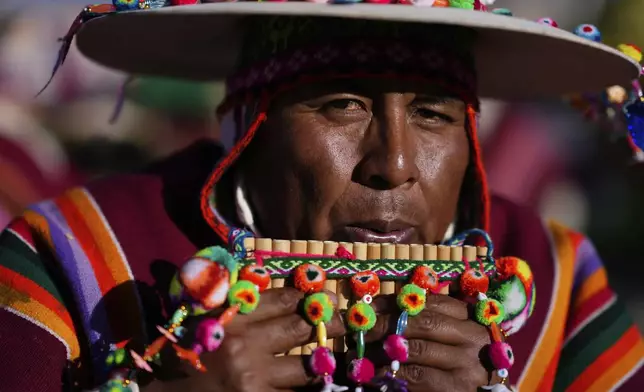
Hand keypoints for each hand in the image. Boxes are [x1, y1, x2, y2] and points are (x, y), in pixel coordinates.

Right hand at [143, 287, 345, 391]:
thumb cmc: (180, 354)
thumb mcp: (200, 317)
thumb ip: (228, 296)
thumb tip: (262, 273)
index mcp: (230, 318)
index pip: (282, 299)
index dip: (310, 295)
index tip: (332, 293)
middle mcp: (245, 347)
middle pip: (301, 328)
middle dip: (333, 321)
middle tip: (358, 316)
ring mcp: (255, 380)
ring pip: (307, 367)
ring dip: (332, 358)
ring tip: (358, 352)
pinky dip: (315, 388)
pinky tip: (330, 382)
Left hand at [363, 294, 496, 391]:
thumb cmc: (462, 363)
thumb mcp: (451, 336)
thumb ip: (426, 321)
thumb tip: (379, 308)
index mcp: (471, 317)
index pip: (429, 301)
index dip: (395, 301)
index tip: (369, 306)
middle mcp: (472, 337)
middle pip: (421, 322)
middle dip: (385, 323)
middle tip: (360, 329)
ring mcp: (466, 363)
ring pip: (416, 348)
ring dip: (382, 350)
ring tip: (360, 352)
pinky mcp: (456, 388)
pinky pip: (416, 375)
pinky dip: (390, 373)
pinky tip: (373, 374)